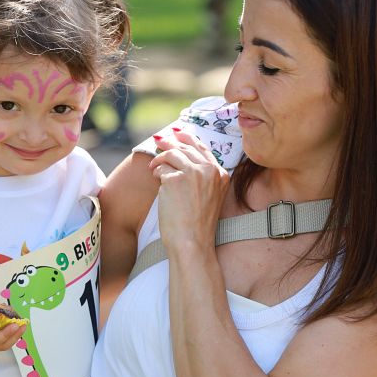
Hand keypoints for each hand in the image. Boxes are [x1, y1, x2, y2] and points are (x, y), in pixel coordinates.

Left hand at [149, 129, 229, 255]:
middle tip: (159, 140)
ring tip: (154, 166)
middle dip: (170, 142)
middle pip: (187, 147)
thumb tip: (181, 156)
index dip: (189, 139)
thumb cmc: (197, 225)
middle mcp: (210, 171)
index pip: (203, 149)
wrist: (192, 242)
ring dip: (160, 158)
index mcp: (222, 175)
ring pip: (172, 154)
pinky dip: (156, 171)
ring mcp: (193, 173)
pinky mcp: (175, 179)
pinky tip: (155, 178)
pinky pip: (161, 167)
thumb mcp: (209, 197)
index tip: (178, 133)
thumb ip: (202, 178)